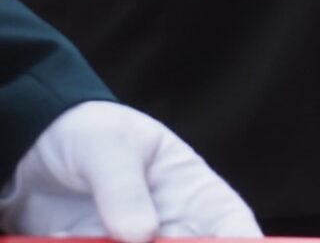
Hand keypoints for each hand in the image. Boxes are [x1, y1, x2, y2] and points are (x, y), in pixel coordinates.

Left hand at [0, 100, 260, 240]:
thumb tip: (142, 236)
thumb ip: (123, 189)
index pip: (231, 224)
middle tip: (132, 236)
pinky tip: (59, 233)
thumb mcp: (109, 147)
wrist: (33, 149)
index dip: (241, 241)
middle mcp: (168, 229)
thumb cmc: (90, 133)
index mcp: (192, 192)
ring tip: (83, 232)